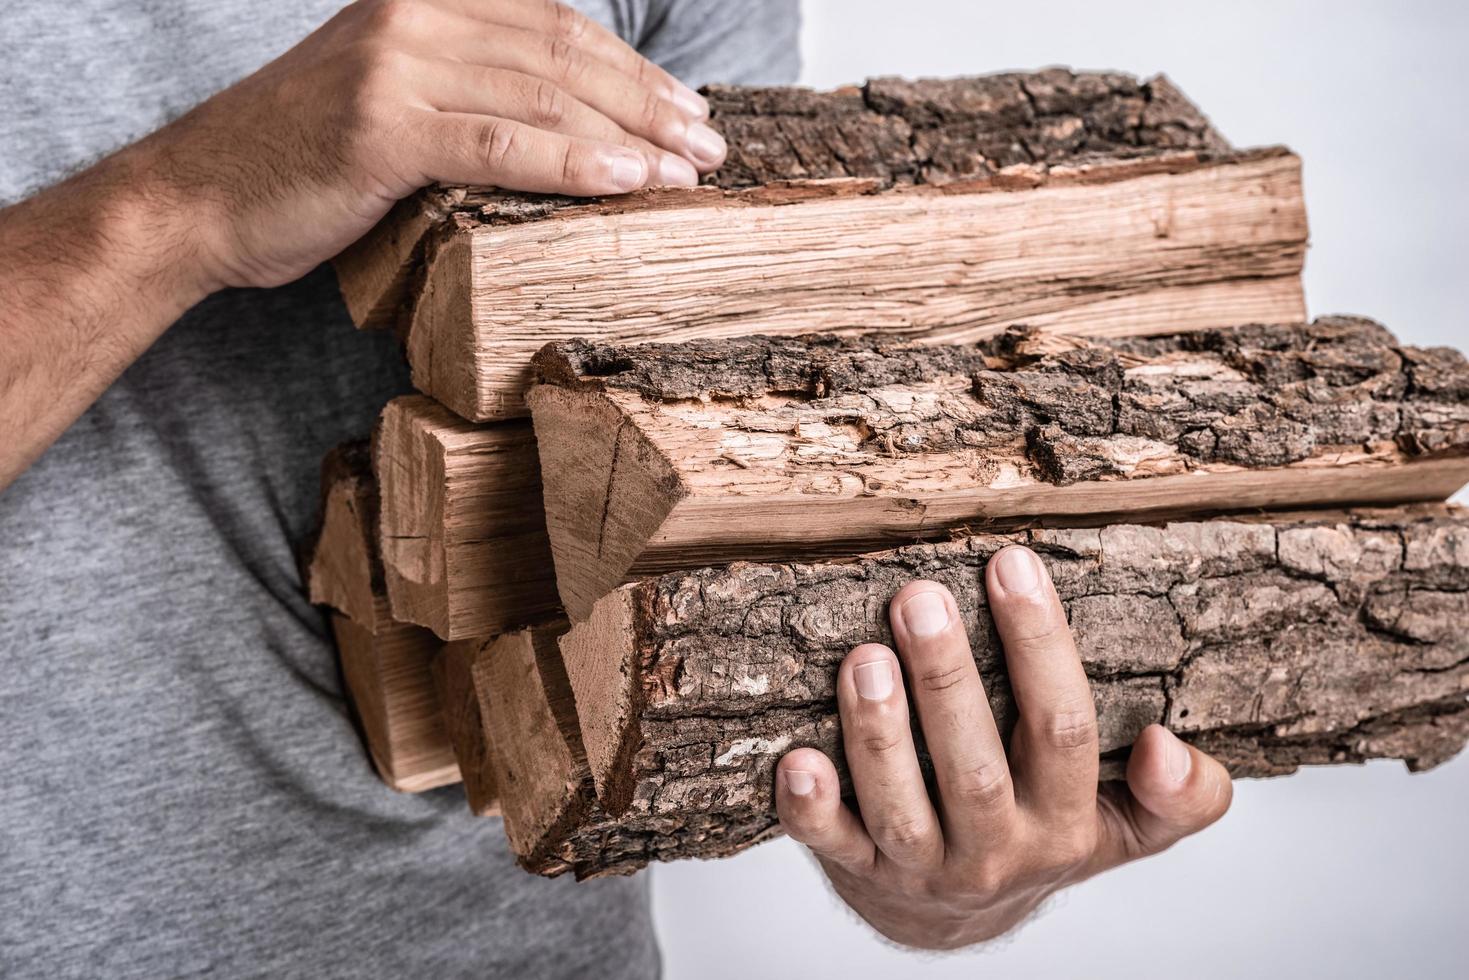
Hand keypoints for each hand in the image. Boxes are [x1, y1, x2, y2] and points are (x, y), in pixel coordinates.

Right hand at [131, 0, 723, 289]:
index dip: (630, 66)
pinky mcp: (383, 128)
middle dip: (649, 101)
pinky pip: (503, 144)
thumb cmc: (303, 160)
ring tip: (689, 172)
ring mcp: (396, 66)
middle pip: (562, 52)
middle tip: (710, 145)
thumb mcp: (392, 98)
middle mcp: (414, 14)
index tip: (688, 110)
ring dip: (631, 136)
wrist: (198, 198)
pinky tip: (632, 182)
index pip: (553, 22)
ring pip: (544, 94)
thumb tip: (570, 120)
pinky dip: (575, 162)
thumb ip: (469, 88)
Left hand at [775, 545, 1232, 949]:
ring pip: (899, 808)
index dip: (1039, 646)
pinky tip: (798, 758)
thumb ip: (1179, 798)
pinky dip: (811, 807)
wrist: (961, 921)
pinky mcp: (860, 873)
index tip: (1011, 563)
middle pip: (974, 770)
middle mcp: (996, 851)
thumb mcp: (1128, 827)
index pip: (1063, 729)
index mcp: (1066, 822)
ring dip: (880, 734)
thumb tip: (1171, 747)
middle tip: (919, 599)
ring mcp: (922, 866)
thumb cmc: (1042, 836)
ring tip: (863, 658)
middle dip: (945, 681)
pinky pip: (832, 845)